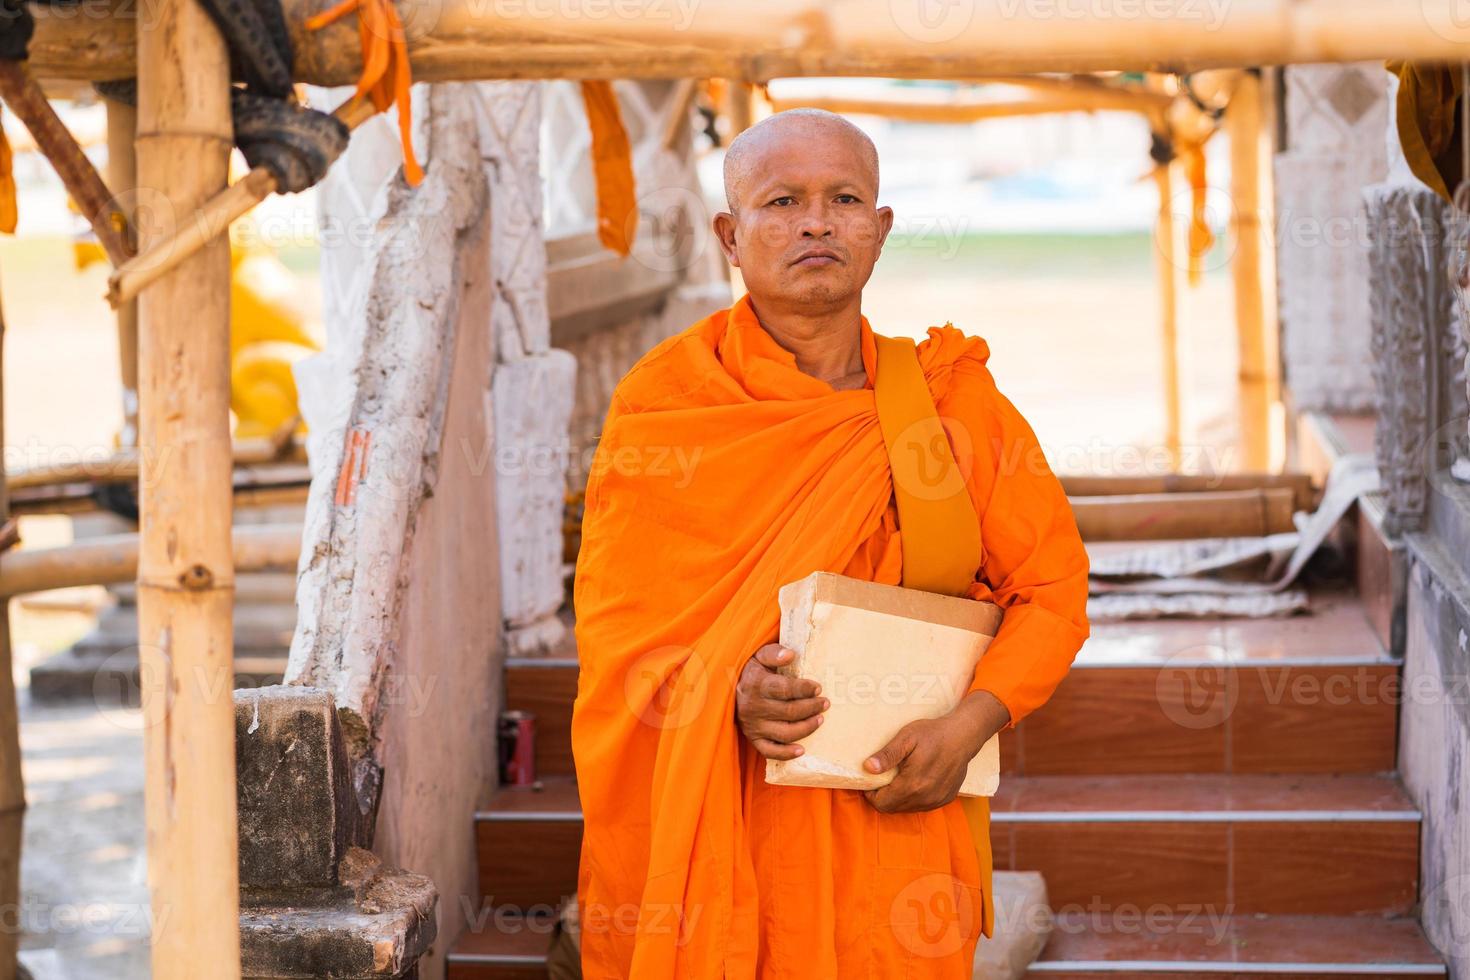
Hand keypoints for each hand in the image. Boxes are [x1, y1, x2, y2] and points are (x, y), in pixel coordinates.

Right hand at [735, 644, 828, 759]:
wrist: (728, 689)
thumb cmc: (751, 672)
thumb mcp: (759, 656)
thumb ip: (774, 653)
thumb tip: (790, 654)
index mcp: (756, 685)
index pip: (785, 690)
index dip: (804, 689)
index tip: (818, 687)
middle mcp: (753, 707)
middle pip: (789, 712)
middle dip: (811, 708)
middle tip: (825, 703)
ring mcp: (753, 726)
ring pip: (785, 733)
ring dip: (807, 728)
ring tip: (820, 719)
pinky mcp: (753, 739)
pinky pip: (770, 751)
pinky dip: (786, 754)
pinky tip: (802, 750)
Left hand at [863, 690, 1008, 813]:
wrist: (963, 736)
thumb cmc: (933, 734)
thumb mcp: (906, 738)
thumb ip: (887, 755)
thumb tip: (868, 768)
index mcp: (912, 785)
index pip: (881, 803)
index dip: (871, 793)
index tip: (871, 780)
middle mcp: (924, 798)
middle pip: (892, 808)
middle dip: (883, 796)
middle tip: (883, 777)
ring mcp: (936, 800)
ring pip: (907, 808)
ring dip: (898, 797)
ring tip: (899, 777)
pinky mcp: (945, 799)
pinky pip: (922, 805)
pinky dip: (914, 797)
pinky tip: (915, 780)